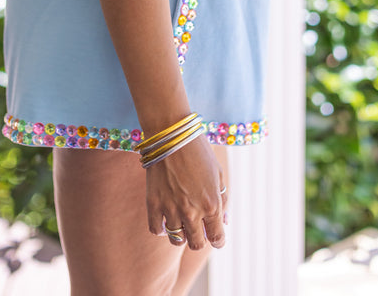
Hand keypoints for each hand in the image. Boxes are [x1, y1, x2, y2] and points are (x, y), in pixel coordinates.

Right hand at [146, 135, 226, 250]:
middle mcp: (192, 212)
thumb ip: (223, 199)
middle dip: (200, 239)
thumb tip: (224, 222)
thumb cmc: (198, 150)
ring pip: (176, 240)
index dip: (218, 240)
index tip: (215, 236)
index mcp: (211, 204)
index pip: (217, 238)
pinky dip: (161, 228)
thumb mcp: (218, 173)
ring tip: (181, 221)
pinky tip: (166, 218)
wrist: (171, 133)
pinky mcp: (153, 204)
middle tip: (198, 229)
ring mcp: (170, 209)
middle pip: (196, 244)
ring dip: (181, 233)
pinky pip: (156, 230)